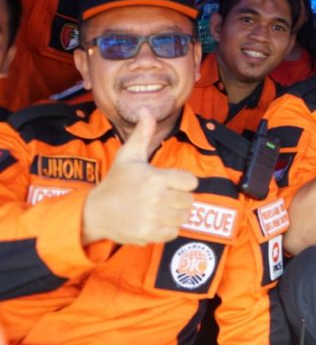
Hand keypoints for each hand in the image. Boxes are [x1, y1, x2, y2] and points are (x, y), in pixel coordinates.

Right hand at [82, 109, 197, 245]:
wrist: (94, 212)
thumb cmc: (115, 181)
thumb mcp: (128, 155)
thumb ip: (142, 133)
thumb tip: (147, 109)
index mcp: (154, 178)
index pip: (191, 181)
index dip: (183, 181)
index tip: (171, 181)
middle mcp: (155, 199)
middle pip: (190, 200)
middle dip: (180, 197)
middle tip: (165, 195)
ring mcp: (152, 218)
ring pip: (184, 217)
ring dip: (176, 213)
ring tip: (161, 207)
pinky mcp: (149, 234)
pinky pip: (174, 233)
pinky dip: (168, 228)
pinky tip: (155, 220)